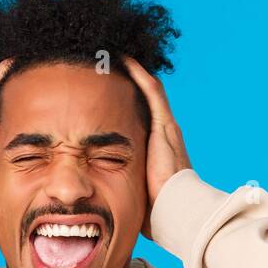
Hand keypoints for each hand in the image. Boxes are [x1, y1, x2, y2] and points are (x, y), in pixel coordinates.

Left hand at [122, 55, 191, 238]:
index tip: (104, 88)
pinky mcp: (165, 125)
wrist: (174, 212)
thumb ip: (119, 185)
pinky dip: (138, 73)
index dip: (124, 99)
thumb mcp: (132, 191)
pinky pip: (151, 90)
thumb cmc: (154, 210)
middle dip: (127, 79)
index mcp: (156, 147)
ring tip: (114, 55)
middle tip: (108, 64)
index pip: (140, 115)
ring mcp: (166, 127)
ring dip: (132, 71)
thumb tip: (93, 193)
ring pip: (148, 88)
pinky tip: (123, 58)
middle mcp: (164, 132)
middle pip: (143, 97)